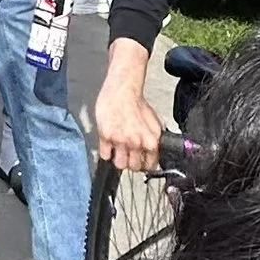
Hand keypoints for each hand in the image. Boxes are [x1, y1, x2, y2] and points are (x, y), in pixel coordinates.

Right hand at [93, 51, 161, 172]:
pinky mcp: (106, 136)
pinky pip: (105, 155)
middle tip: (127, 153)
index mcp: (151, 141)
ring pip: (119, 165)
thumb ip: (155, 140)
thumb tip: (155, 154)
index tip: (140, 160)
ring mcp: (121, 140)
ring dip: (118, 159)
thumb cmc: (137, 104)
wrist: (122, 90)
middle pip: (133, 168)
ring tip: (118, 149)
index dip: (144, 164)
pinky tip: (109, 143)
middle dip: (130, 162)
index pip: (150, 166)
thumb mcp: (155, 123)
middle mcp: (137, 142)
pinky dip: (106, 151)